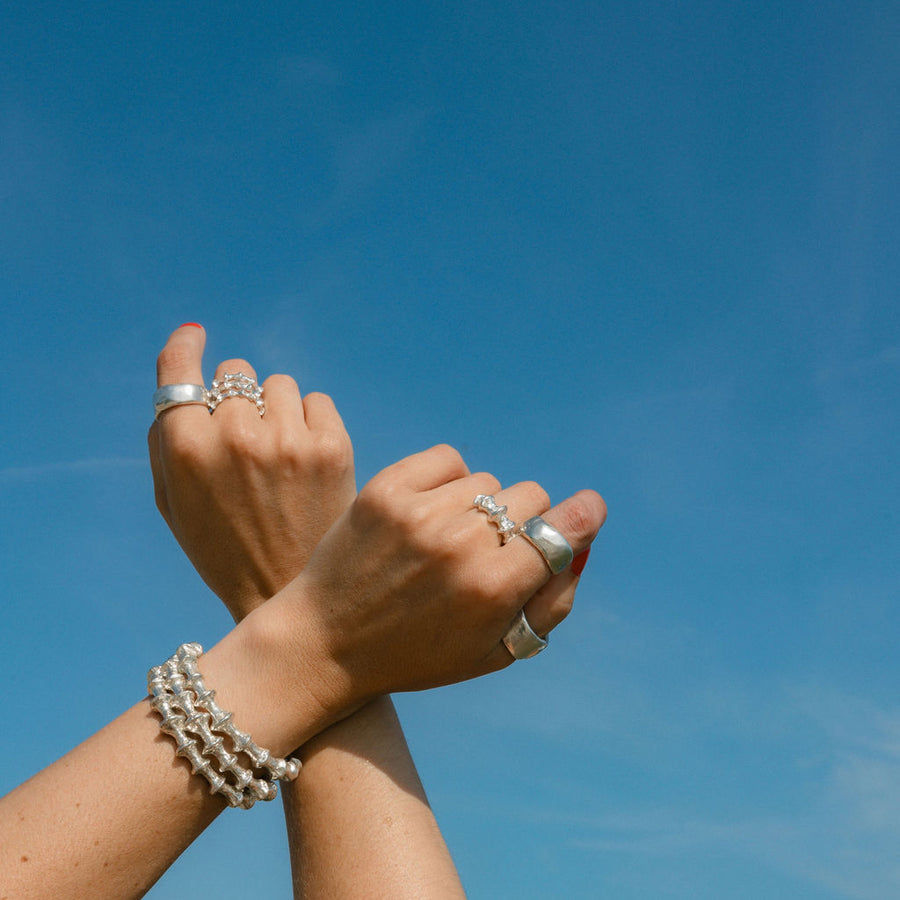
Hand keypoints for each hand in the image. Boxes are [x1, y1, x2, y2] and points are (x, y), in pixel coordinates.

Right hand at [148, 324, 355, 621]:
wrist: (286, 589)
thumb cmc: (223, 545)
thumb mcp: (174, 499)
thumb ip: (170, 436)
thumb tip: (185, 371)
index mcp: (187, 449)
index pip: (179, 371)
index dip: (185, 347)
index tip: (195, 335)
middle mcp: (236, 436)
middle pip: (236, 373)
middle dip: (238, 397)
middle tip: (247, 438)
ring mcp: (288, 440)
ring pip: (279, 384)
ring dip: (276, 408)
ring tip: (280, 455)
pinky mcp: (332, 446)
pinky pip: (317, 401)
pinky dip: (310, 421)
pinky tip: (307, 458)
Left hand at [249, 443, 606, 735]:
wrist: (325, 642)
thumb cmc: (418, 654)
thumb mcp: (495, 651)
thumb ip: (552, 601)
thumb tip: (581, 542)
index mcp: (492, 589)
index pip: (563, 528)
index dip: (585, 515)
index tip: (590, 508)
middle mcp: (460, 544)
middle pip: (530, 496)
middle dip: (524, 520)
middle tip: (493, 548)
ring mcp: (419, 512)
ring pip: (487, 481)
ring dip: (480, 506)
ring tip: (448, 540)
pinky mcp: (385, 489)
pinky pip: (448, 460)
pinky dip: (448, 480)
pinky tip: (430, 511)